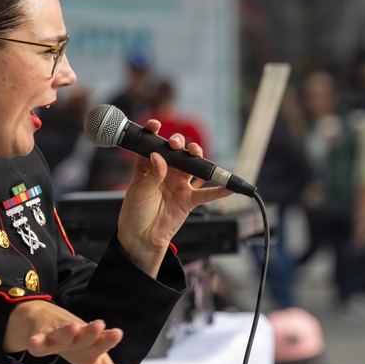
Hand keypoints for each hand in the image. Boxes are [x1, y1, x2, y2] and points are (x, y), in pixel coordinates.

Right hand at [3, 300, 134, 363]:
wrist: (47, 321)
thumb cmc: (79, 346)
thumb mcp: (97, 363)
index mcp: (93, 344)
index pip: (103, 342)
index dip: (109, 338)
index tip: (118, 333)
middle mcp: (78, 337)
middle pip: (85, 334)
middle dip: (91, 331)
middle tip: (99, 324)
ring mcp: (59, 336)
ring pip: (63, 334)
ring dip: (67, 332)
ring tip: (73, 328)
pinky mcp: (40, 337)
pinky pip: (38, 341)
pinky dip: (36, 342)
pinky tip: (33, 343)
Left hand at [116, 120, 231, 276]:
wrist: (142, 238)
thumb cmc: (134, 213)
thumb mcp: (140, 192)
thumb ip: (152, 174)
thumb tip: (159, 156)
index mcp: (148, 167)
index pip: (152, 145)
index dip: (154, 133)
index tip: (156, 125)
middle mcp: (165, 172)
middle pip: (177, 152)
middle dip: (179, 144)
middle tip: (177, 145)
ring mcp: (179, 185)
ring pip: (193, 167)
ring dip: (198, 159)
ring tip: (197, 155)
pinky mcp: (189, 200)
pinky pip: (207, 194)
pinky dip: (219, 190)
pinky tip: (230, 186)